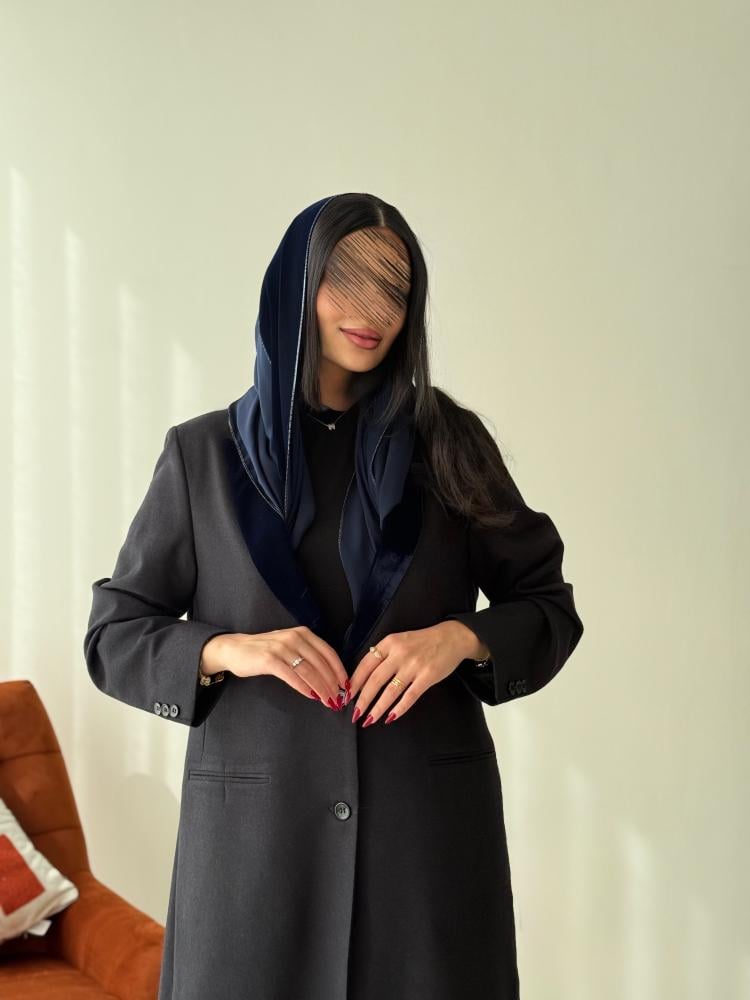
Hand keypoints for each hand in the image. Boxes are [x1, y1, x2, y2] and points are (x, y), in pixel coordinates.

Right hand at [203, 627, 348, 710]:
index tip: (346, 685)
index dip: (339, 670)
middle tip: (339, 699)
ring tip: (328, 701)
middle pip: (320, 663)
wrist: (235, 649)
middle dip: (332, 683)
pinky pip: (292, 675)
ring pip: (309, 670)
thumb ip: (307, 656)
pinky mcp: (269, 659)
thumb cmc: (265, 651)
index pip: (328, 652)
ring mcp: (281, 647)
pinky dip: (304, 687)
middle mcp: (294, 637)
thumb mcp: (289, 646)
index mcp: (303, 633)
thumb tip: (329, 677)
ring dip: (321, 688)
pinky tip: (311, 696)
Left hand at [346, 620, 479, 726]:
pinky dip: (399, 708)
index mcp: (389, 643)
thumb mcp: (399, 640)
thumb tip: (363, 677)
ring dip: (378, 708)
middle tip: (355, 714)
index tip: (346, 696)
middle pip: (375, 680)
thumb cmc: (422, 642)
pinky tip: (391, 717)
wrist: (452, 637)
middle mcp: (400, 653)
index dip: (354, 682)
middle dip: (363, 700)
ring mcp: (414, 665)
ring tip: (369, 719)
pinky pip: (410, 696)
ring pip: (390, 691)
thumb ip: (383, 655)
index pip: (366, 665)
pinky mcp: (428, 676)